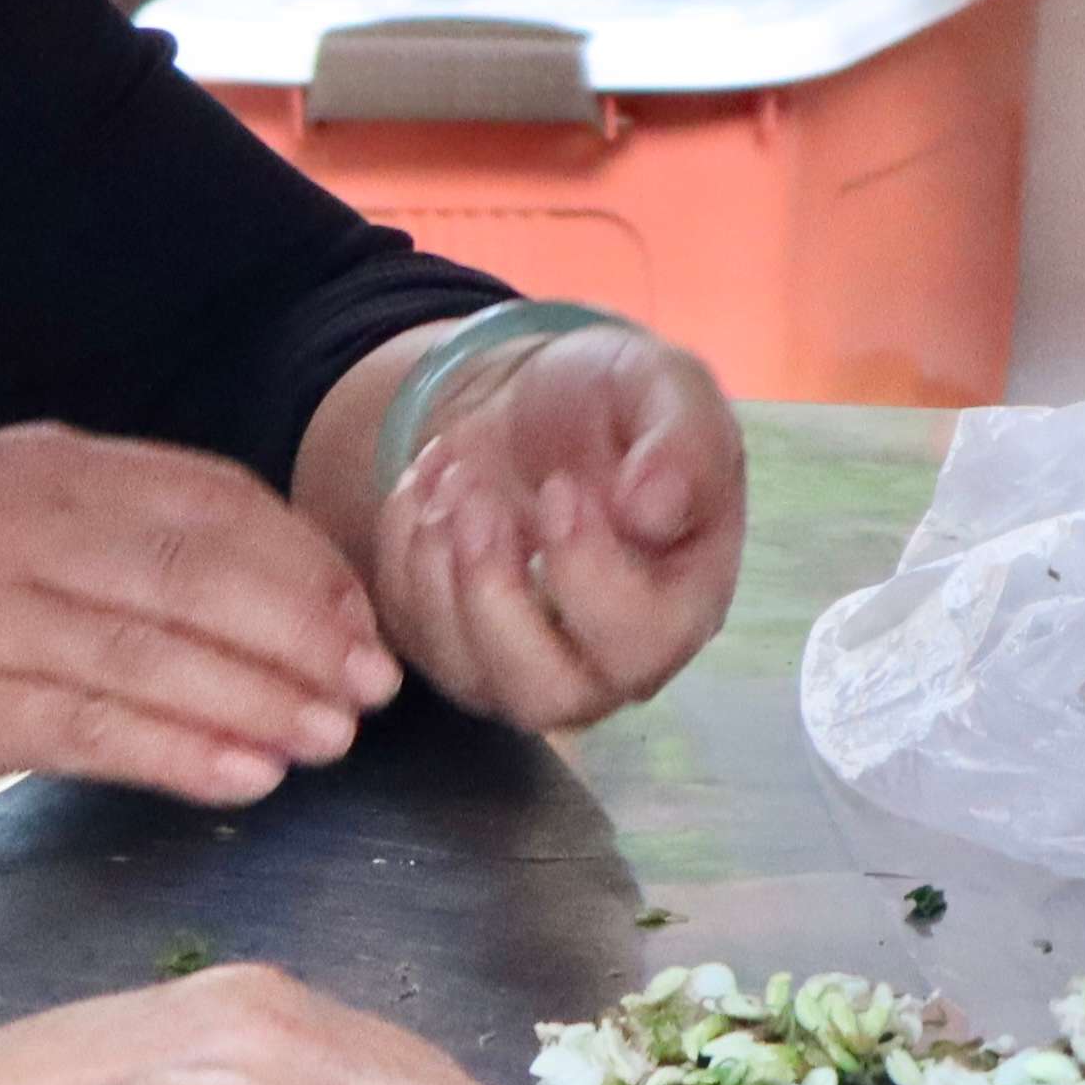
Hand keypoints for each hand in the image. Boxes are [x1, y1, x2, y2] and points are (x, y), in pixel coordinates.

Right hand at [0, 426, 404, 821]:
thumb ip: (111, 538)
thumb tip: (277, 594)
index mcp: (32, 461)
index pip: (203, 495)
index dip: (299, 561)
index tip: (363, 620)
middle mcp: (2, 518)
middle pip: (191, 569)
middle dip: (301, 632)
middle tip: (370, 690)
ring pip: (151, 651)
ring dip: (261, 700)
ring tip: (331, 742)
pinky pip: (91, 728)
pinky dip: (183, 751)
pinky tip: (247, 777)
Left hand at [365, 324, 744, 731]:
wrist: (536, 404)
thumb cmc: (617, 405)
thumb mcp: (667, 389)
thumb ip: (683, 442)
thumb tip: (654, 511)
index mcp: (680, 607)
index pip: (638, 643)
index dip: (587, 573)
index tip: (560, 487)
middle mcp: (604, 662)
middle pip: (545, 695)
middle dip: (492, 594)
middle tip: (477, 498)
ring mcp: (520, 663)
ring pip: (467, 676)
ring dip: (438, 571)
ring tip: (451, 476)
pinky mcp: (452, 646)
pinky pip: (409, 632)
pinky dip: (401, 551)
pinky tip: (425, 481)